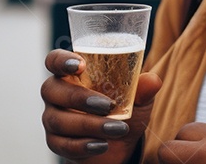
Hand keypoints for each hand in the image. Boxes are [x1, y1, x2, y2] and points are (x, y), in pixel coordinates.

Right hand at [42, 48, 161, 162]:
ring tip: (117, 129)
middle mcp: (57, 93)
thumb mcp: (137, 100)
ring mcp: (53, 118)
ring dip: (89, 124)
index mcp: (73, 74)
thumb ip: (142, 89)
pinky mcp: (55, 142)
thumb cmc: (122, 112)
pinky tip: (102, 145)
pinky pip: (61, 144)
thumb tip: (153, 80)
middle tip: (108, 106)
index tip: (80, 64)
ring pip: (58, 120)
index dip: (61, 60)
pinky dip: (83, 145)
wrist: (117, 146)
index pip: (55, 60)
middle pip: (52, 89)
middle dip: (80, 97)